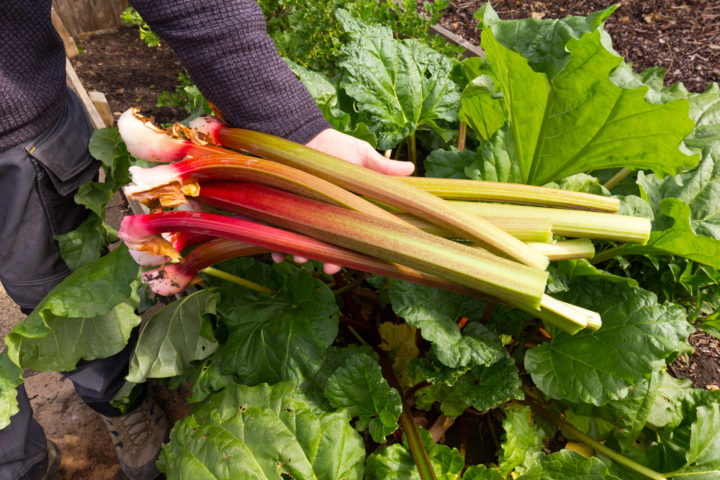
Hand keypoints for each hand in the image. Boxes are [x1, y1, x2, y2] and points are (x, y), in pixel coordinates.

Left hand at [272, 129, 412, 273]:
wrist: (302, 136)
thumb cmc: (334, 147)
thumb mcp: (360, 155)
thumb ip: (383, 167)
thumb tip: (411, 168)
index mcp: (345, 210)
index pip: (352, 236)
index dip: (353, 252)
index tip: (353, 262)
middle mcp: (324, 217)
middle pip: (327, 246)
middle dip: (327, 258)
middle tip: (328, 266)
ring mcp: (301, 216)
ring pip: (302, 244)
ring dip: (301, 254)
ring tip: (298, 257)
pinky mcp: (279, 212)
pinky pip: (275, 235)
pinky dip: (273, 246)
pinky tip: (274, 254)